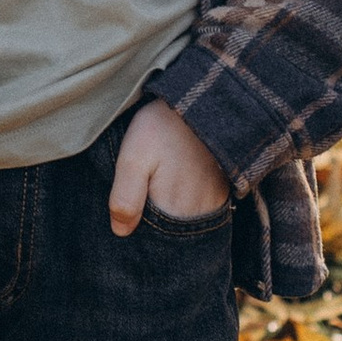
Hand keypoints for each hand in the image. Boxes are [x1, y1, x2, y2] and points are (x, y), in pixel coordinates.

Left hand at [110, 101, 229, 233]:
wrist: (202, 100)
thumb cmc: (163, 128)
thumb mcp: (133, 157)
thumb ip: (125, 197)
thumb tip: (120, 232)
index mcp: (173, 209)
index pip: (153, 240)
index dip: (138, 232)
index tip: (128, 217)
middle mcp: (198, 213)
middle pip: (171, 233)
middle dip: (154, 227)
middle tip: (141, 201)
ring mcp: (213, 202)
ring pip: (186, 223)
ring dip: (170, 216)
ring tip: (157, 192)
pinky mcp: (221, 190)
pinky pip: (201, 210)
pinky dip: (186, 206)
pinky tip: (174, 187)